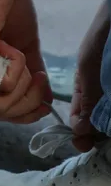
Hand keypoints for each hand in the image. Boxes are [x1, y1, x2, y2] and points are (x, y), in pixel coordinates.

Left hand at [0, 0, 51, 123]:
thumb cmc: (8, 13)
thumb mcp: (27, 50)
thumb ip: (34, 74)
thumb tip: (47, 98)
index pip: (4, 113)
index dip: (26, 115)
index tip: (45, 106)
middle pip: (3, 115)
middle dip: (29, 101)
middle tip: (38, 77)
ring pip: (2, 106)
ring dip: (23, 84)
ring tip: (23, 59)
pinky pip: (3, 83)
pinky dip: (16, 66)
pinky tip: (9, 46)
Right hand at [70, 1, 108, 150]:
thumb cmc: (101, 41)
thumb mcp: (87, 71)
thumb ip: (86, 100)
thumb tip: (80, 130)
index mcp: (83, 88)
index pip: (78, 116)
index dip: (79, 132)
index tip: (85, 143)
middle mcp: (98, 93)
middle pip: (94, 119)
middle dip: (94, 133)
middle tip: (98, 144)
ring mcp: (110, 91)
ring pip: (107, 115)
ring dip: (106, 127)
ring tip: (106, 135)